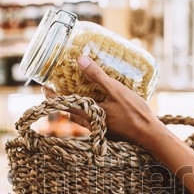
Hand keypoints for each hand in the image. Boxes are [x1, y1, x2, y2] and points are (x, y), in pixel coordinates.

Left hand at [42, 55, 166, 148]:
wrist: (149, 135)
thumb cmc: (133, 112)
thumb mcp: (115, 90)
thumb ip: (97, 75)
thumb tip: (79, 59)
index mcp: (89, 113)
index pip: (64, 104)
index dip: (52, 96)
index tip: (44, 88)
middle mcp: (91, 124)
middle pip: (71, 112)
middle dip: (64, 100)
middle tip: (60, 89)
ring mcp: (100, 129)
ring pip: (83, 117)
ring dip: (78, 107)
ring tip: (79, 95)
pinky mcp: (109, 131)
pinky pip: (94, 120)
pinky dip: (91, 111)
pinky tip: (99, 104)